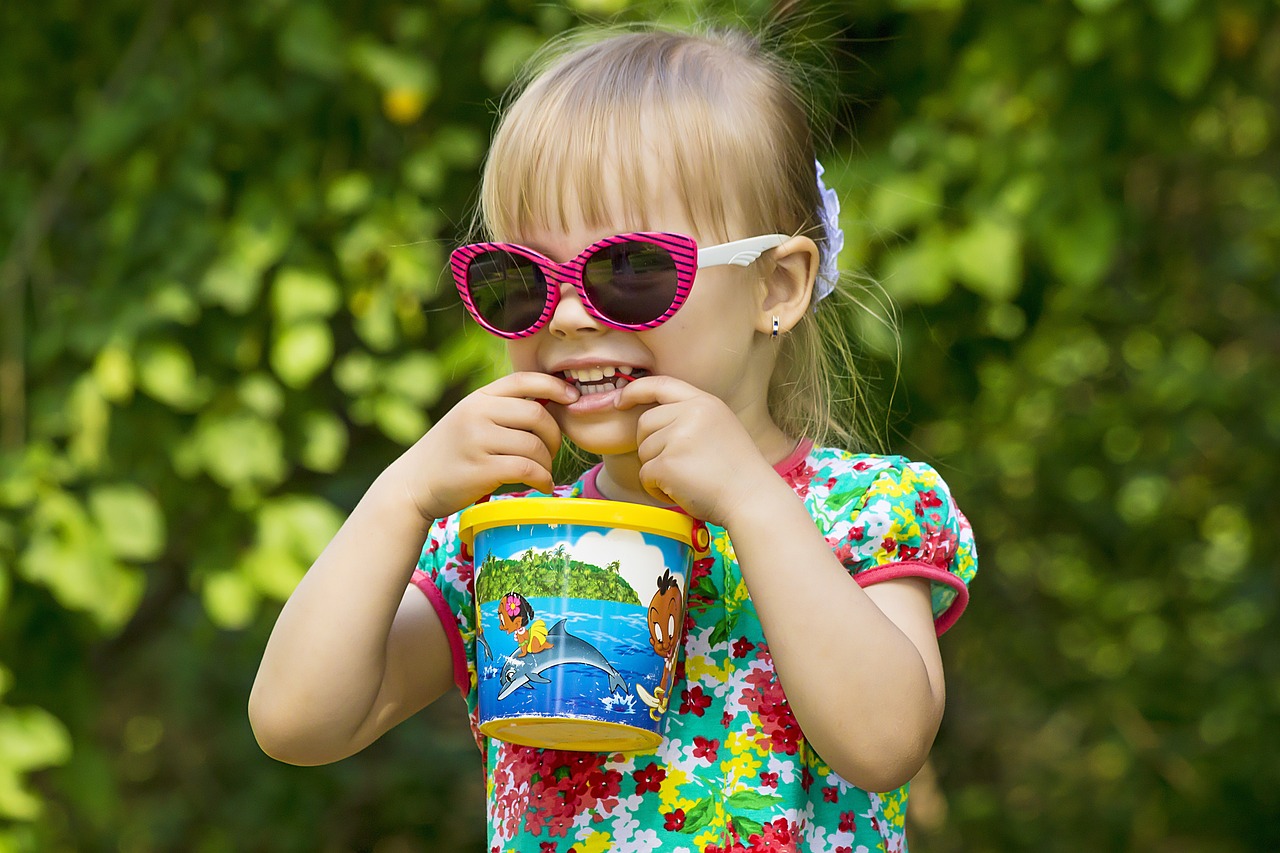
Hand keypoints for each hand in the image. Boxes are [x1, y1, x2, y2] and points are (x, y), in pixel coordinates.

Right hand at [394, 372, 578, 519]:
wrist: (413, 484)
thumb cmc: (451, 454)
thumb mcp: (470, 420)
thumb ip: (502, 410)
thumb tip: (551, 404)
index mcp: (478, 397)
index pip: (524, 380)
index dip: (555, 385)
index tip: (574, 398)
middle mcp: (477, 413)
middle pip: (537, 414)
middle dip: (554, 435)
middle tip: (552, 451)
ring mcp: (477, 440)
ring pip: (534, 445)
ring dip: (548, 463)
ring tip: (542, 472)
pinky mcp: (480, 469)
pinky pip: (527, 469)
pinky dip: (542, 479)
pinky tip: (542, 486)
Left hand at [615, 376, 778, 524]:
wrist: (752, 499)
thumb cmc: (737, 472)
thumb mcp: (720, 427)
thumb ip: (690, 417)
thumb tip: (649, 420)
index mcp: (704, 402)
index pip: (660, 384)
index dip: (635, 391)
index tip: (619, 400)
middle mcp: (691, 414)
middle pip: (644, 423)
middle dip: (651, 446)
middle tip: (677, 466)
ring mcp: (678, 438)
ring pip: (643, 452)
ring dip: (657, 471)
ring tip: (686, 480)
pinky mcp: (668, 464)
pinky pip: (645, 475)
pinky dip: (657, 489)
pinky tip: (682, 492)